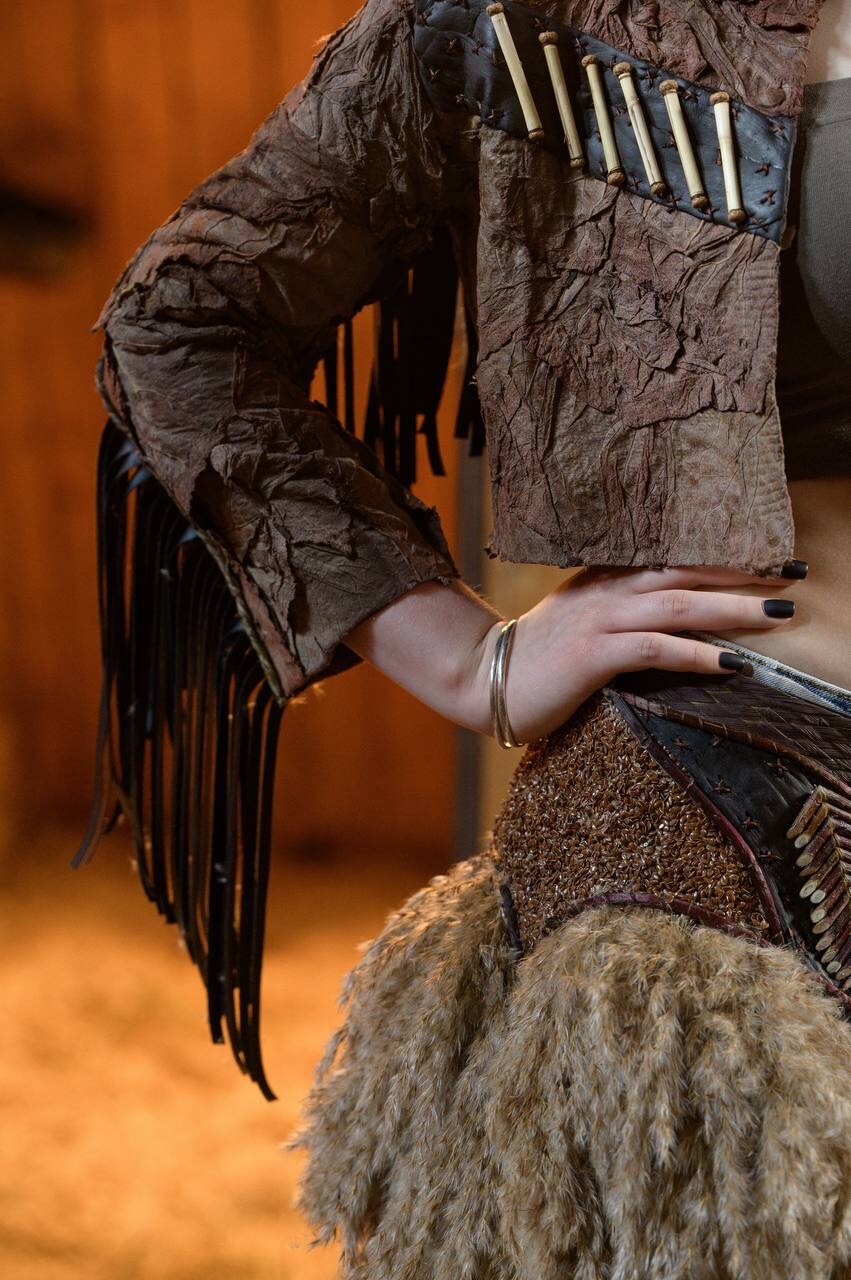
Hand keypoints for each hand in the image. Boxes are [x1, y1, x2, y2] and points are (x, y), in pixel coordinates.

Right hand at [473, 566, 799, 742]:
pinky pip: (654, 649)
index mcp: (605, 583)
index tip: (771, 560)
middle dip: (745, 574)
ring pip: (679, 606)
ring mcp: (598, 622)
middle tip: (794, 573)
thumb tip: (667, 624)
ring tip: (779, 614)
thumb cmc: (533, 663)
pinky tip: (732, 663)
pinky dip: (698, 655)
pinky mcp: (591, 656)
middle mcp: (607, 593)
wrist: (478, 679)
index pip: (675, 561)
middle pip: (687, 573)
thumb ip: (619, 619)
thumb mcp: (580, 628)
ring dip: (734, 609)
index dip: (725, 560)